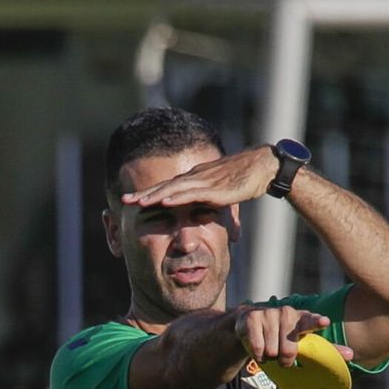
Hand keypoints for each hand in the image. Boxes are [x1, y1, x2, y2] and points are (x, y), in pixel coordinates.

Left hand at [122, 146, 274, 210]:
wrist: (265, 167)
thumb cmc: (245, 180)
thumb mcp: (222, 195)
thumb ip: (211, 205)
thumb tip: (202, 221)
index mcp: (196, 179)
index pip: (168, 186)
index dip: (149, 193)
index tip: (132, 201)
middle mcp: (196, 177)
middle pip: (165, 186)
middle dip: (144, 194)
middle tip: (124, 200)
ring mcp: (205, 182)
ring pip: (174, 189)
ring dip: (154, 195)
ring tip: (137, 203)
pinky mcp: (215, 188)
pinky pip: (192, 193)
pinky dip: (177, 197)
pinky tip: (164, 201)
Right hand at [230, 303, 329, 366]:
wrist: (251, 326)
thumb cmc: (283, 337)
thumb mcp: (304, 342)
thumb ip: (326, 349)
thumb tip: (351, 355)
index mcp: (302, 318)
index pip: (311, 320)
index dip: (317, 321)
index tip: (324, 322)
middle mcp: (287, 313)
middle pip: (288, 348)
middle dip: (285, 358)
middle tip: (283, 358)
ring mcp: (269, 314)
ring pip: (271, 350)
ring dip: (269, 356)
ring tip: (269, 349)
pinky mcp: (252, 318)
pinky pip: (257, 347)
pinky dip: (257, 354)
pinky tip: (258, 348)